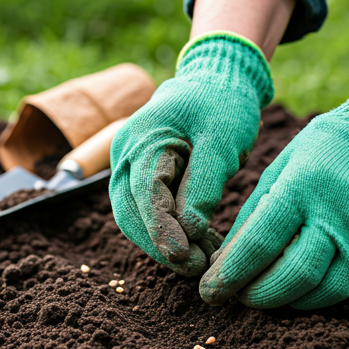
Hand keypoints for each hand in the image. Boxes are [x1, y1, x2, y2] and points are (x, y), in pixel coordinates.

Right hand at [109, 32, 273, 275]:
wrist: (217, 80)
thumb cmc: (222, 104)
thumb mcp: (220, 143)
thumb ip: (203, 187)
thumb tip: (189, 233)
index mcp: (141, 140)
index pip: (145, 195)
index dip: (162, 231)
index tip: (186, 258)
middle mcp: (126, 155)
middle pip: (132, 212)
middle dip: (161, 245)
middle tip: (197, 268)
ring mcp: (131, 164)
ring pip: (136, 215)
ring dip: (164, 242)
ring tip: (201, 259)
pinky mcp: (143, 172)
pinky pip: (148, 207)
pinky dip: (168, 229)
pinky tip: (197, 241)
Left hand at [200, 71, 348, 308]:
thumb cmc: (320, 151)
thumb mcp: (278, 170)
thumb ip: (252, 216)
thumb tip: (225, 261)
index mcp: (302, 187)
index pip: (259, 244)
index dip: (230, 275)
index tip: (209, 292)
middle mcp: (340, 213)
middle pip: (296, 276)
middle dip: (260, 296)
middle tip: (240, 298)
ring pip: (329, 291)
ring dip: (293, 301)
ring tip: (271, 294)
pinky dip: (325, 291)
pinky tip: (307, 284)